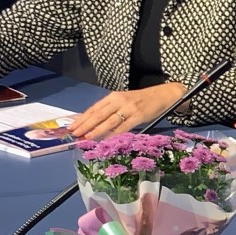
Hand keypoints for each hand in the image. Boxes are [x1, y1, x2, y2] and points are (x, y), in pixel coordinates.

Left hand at [69, 82, 186, 138]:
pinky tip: (105, 139)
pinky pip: (123, 127)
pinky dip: (113, 134)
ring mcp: (129, 108)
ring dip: (96, 130)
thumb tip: (94, 123)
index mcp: (114, 96)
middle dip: (85, 125)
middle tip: (74, 134)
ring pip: (109, 121)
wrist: (164, 95)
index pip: (94, 108)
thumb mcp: (125, 101)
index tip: (71, 126)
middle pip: (98, 114)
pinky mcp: (138, 116)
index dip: (82, 118)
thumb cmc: (143, 100)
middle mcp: (119, 101)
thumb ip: (111, 110)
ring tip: (86, 137)